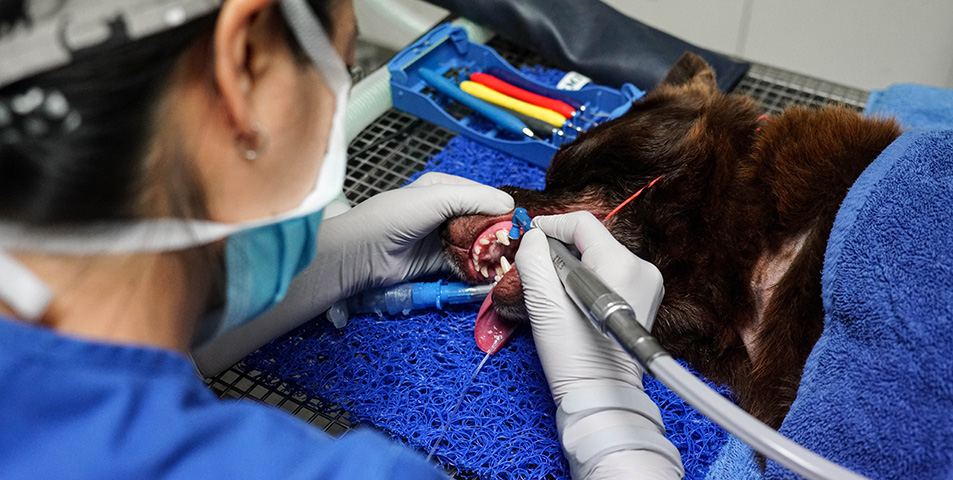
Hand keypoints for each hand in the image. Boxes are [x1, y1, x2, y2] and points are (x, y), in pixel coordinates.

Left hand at [310, 172, 513, 309]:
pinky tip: (495, 272)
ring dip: (492, 252)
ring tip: (512, 260)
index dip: (501, 207)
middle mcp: (444, 212)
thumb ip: (474, 198)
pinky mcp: (439, 264)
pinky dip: (480, 269)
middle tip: (519, 244)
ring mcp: (442, 239)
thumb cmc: (394, 217)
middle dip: (500, 232)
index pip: (482, 195)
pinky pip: (466, 265)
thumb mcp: (437, 197)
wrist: (363, 254)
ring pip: (477, 244)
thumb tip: (509, 204)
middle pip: (483, 221)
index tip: (521, 221)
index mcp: (443, 188)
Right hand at [515, 211, 681, 479]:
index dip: (551, 226)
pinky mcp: (644, 297)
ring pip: (599, 255)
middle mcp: (641, 268)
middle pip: (591, 240)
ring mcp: (647, 283)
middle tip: (539, 272)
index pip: (582, 223)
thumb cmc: (574, 357)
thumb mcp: (544, 304)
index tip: (528, 237)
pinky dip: (588, 278)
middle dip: (561, 251)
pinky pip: (610, 272)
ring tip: (556, 292)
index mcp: (620, 265)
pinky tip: (574, 301)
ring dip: (573, 266)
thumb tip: (533, 238)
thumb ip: (534, 260)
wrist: (603, 395)